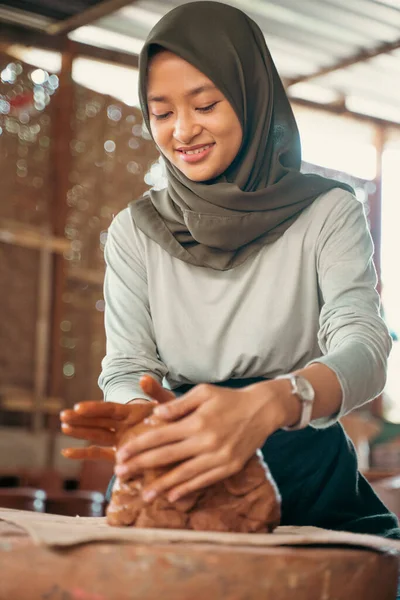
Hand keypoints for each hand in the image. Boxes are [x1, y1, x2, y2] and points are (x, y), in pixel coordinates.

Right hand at [60, 376, 174, 460]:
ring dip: (80, 431)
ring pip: (96, 435)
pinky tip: (67, 452)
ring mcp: (120, 439)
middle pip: (98, 421)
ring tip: (63, 427)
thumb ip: (155, 392)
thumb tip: (144, 378)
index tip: (78, 407)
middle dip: (81, 419)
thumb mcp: (167, 403)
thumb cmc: (176, 417)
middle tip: (63, 415)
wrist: (183, 437)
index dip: (94, 409)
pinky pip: (100, 454)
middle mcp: (122, 425)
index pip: (109, 410)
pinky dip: (84, 453)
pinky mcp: (121, 454)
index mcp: (131, 411)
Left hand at [115, 379, 287, 502]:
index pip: (160, 436)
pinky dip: (187, 489)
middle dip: (141, 466)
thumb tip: (155, 416)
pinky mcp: (230, 467)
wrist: (262, 410)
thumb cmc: (228, 398)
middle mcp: (206, 441)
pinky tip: (172, 495)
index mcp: (196, 421)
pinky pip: (204, 481)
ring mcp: (219, 457)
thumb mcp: (203, 392)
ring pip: (184, 474)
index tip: (121, 454)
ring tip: (144, 495)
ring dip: (161, 485)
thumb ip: (178, 405)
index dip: (138, 446)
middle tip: (121, 473)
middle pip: (166, 457)